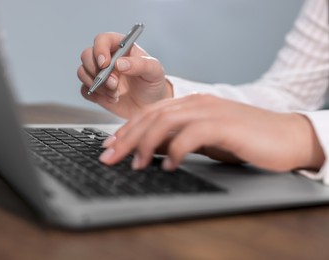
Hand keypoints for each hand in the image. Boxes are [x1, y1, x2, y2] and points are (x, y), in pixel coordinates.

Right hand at [77, 32, 172, 118]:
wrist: (150, 106)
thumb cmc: (153, 84)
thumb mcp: (154, 71)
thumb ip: (140, 64)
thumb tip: (120, 63)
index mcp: (120, 48)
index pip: (102, 40)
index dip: (99, 49)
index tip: (105, 64)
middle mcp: (107, 59)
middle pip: (87, 55)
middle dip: (97, 72)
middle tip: (114, 84)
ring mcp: (99, 74)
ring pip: (83, 72)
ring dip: (97, 85)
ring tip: (115, 94)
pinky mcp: (96, 90)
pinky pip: (84, 90)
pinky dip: (96, 95)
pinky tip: (112, 99)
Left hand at [99, 94, 324, 172]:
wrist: (285, 136)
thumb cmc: (244, 139)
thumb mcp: (204, 140)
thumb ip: (178, 139)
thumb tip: (151, 150)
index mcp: (190, 104)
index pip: (150, 114)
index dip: (126, 130)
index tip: (109, 146)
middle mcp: (196, 103)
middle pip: (151, 117)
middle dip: (126, 138)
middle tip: (109, 157)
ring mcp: (210, 111)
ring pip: (165, 122)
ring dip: (145, 144)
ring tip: (134, 164)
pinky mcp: (224, 124)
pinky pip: (192, 135)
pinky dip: (176, 150)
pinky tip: (168, 165)